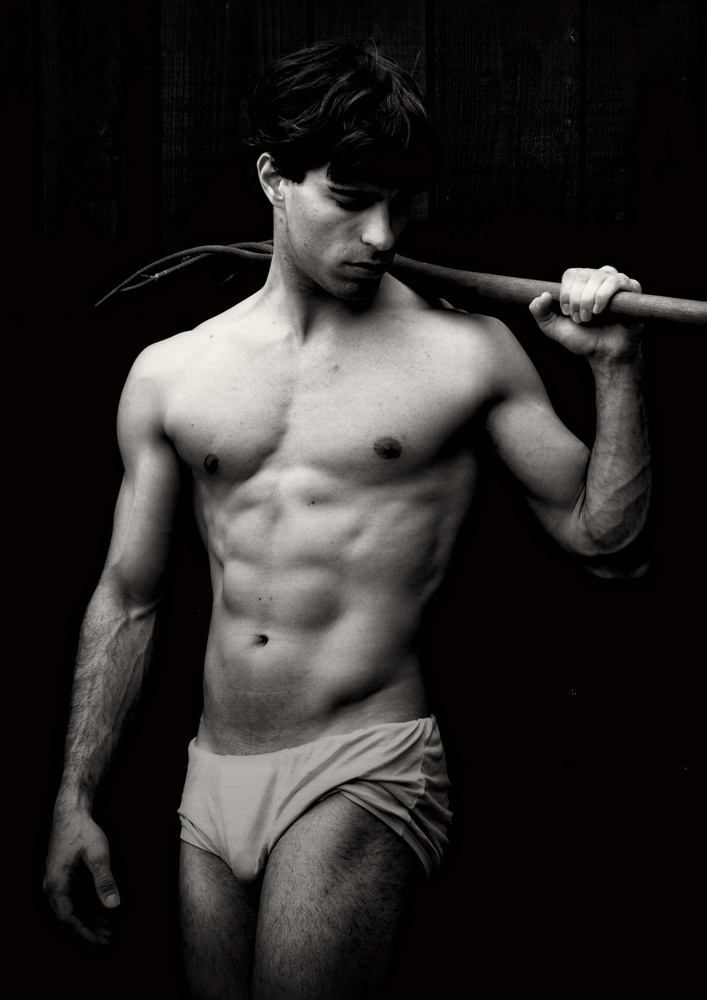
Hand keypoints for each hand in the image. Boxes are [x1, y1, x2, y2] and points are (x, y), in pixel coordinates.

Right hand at [43, 807, 119, 946]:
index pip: (67, 918)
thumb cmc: (82, 831)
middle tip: (107, 942)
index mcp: (57, 885)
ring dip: (88, 922)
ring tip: (108, 932)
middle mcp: (53, 887)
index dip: (83, 933)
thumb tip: (113, 905)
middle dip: (86, 932)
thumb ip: (105, 880)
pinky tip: (103, 914)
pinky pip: (73, 901)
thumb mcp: (98, 855)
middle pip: (67, 919)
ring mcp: (57, 883)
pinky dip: (87, 909)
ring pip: (71, 911)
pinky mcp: (64, 878)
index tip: (98, 943)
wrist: (71, 812)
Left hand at [529, 265, 642, 363]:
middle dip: (577, 299)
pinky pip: (618, 281)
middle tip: (580, 319)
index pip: (571, 274)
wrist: (605, 354)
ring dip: (589, 299)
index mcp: (583, 283)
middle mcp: (600, 278)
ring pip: (600, 276)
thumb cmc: (583, 339)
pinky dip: (604, 296)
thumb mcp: (554, 328)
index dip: (566, 292)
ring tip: (590, 317)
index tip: (567, 312)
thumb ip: (541, 313)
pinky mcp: (632, 289)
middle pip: (584, 274)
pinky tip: (600, 311)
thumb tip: (541, 295)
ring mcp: (617, 282)